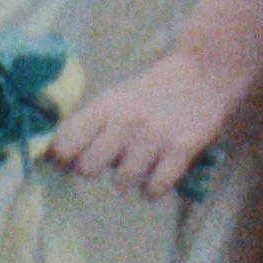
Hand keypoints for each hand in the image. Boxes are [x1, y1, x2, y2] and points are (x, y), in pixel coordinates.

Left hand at [50, 50, 248, 199]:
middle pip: (87, 168)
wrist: (205, 73)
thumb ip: (90, 124)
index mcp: (104, 106)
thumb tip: (57, 155)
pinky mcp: (181, 150)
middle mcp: (125, 121)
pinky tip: (158, 174)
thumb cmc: (153, 91)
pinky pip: (154, 188)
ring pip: (122, 182)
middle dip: (94, 170)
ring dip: (128, 179)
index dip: (59, 158)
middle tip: (108, 161)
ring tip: (139, 164)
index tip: (65, 162)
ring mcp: (154, 137)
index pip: (65, 142)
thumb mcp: (116, 98)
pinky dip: (154, 188)